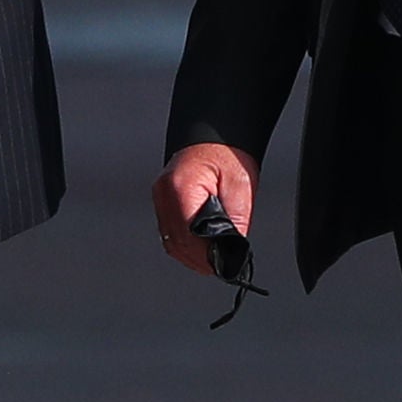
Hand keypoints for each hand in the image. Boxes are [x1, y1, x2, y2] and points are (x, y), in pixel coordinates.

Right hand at [153, 143, 258, 275]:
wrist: (213, 133)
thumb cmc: (227, 152)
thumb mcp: (240, 185)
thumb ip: (237, 218)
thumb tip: (233, 247)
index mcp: (181, 187)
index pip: (188, 235)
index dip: (204, 256)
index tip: (221, 266)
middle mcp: (164, 193)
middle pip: (175, 241)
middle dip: (198, 259)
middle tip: (218, 269)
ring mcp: (160, 197)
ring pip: (169, 240)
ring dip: (189, 254)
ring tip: (211, 262)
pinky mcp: (163, 200)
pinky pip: (169, 231)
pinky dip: (184, 244)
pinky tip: (199, 249)